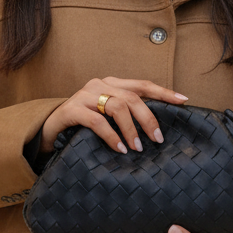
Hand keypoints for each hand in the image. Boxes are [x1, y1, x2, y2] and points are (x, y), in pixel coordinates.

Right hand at [39, 77, 187, 153]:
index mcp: (112, 84)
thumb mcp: (107, 117)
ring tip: (137, 148)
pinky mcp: (71, 110)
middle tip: (157, 139)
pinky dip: (111, 136)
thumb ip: (127, 115)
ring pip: (117, 106)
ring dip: (130, 129)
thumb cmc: (84, 126)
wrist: (48, 131)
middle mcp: (99, 85)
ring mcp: (84, 95)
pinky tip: (120, 149)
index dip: (163, 92)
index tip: (183, 100)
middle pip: (132, 97)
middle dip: (148, 119)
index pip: (142, 85)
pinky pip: (97, 122)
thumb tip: (157, 129)